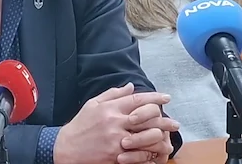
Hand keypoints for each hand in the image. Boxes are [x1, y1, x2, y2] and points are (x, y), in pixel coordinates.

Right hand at [52, 83, 176, 163]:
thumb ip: (113, 94)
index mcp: (110, 108)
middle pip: (146, 117)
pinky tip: (157, 154)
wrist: (66, 148)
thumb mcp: (92, 104)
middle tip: (175, 122)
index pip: (137, 99)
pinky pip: (138, 155)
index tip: (167, 97)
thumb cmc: (80, 125)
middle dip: (164, 119)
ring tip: (169, 139)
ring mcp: (117, 140)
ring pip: (146, 137)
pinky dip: (149, 155)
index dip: (154, 97)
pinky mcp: (116, 156)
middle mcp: (115, 122)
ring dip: (161, 138)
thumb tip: (131, 86)